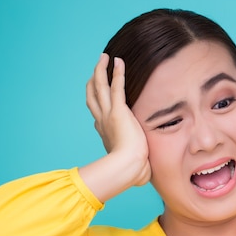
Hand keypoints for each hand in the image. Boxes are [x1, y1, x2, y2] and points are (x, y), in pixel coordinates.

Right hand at [85, 53, 150, 185]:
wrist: (129, 167)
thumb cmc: (132, 172)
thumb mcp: (132, 166)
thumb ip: (136, 167)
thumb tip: (143, 178)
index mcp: (105, 134)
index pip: (97, 115)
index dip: (96, 104)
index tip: (98, 96)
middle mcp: (102, 121)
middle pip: (92, 96)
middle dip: (93, 81)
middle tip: (97, 68)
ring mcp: (108, 115)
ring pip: (99, 87)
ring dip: (100, 70)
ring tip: (103, 57)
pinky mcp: (118, 111)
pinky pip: (116, 86)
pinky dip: (116, 73)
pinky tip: (117, 60)